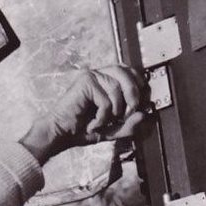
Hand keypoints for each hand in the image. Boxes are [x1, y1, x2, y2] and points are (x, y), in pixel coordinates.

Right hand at [20, 65, 146, 161]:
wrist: (61, 134)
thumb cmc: (83, 129)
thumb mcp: (113, 130)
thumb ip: (129, 125)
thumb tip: (143, 115)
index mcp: (106, 80)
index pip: (128, 71)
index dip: (137, 84)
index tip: (138, 103)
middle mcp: (99, 75)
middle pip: (125, 73)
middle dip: (132, 94)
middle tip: (126, 114)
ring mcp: (91, 77)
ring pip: (116, 88)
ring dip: (114, 110)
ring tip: (104, 121)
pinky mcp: (84, 83)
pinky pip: (105, 99)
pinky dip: (103, 116)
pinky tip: (93, 123)